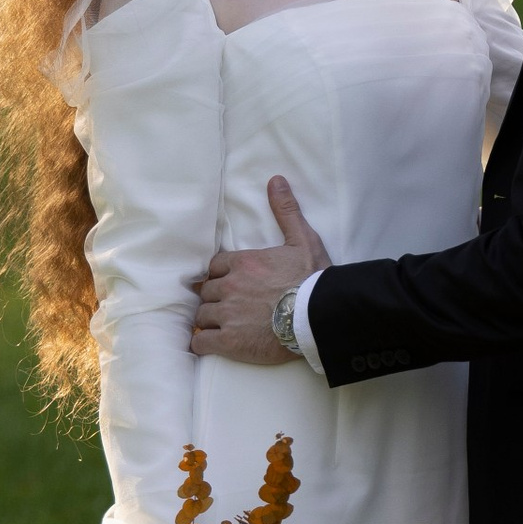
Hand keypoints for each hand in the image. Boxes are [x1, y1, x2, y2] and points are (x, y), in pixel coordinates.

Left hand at [191, 175, 328, 363]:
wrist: (320, 316)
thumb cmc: (313, 279)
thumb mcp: (302, 240)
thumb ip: (286, 211)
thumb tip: (275, 180)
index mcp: (243, 263)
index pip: (214, 267)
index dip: (221, 275)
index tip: (230, 283)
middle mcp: (230, 287)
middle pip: (206, 291)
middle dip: (215, 297)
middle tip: (228, 306)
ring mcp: (228, 315)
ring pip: (202, 315)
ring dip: (210, 320)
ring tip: (223, 326)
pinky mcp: (229, 342)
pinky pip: (201, 342)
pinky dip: (204, 343)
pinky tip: (212, 343)